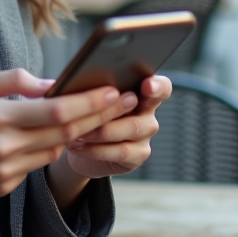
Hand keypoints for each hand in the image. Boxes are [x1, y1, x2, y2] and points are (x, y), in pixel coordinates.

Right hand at [0, 69, 135, 219]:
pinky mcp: (5, 186)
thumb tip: (52, 83)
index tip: (110, 91)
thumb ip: (14, 81)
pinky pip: (38, 165)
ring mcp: (6, 170)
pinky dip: (51, 148)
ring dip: (79, 133)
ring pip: (56, 150)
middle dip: (98, 116)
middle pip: (66, 132)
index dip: (88, 102)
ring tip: (99, 115)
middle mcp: (5, 147)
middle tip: (121, 102)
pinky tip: (60, 135)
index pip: (56, 111)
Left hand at [55, 74, 171, 179]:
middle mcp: (148, 112)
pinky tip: (77, 145)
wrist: (78, 145)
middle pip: (149, 106)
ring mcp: (145, 135)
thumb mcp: (88, 97)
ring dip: (102, 129)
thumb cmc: (85, 113)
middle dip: (128, 103)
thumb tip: (83, 80)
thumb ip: (94, 88)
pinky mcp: (138, 156)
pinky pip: (121, 151)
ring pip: (132, 128)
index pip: (161, 86)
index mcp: (140, 90)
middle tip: (106, 101)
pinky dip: (96, 149)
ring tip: (77, 129)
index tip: (146, 84)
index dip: (157, 85)